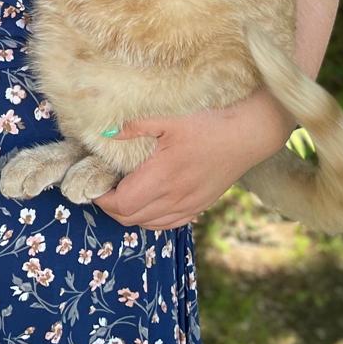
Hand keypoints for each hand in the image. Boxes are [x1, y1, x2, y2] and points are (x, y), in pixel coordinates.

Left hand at [95, 89, 291, 230]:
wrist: (248, 135)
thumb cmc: (208, 123)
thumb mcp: (168, 119)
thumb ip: (134, 127)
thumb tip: (105, 132)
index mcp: (162, 177)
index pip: (122, 204)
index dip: (102, 199)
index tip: (93, 184)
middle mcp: (175, 197)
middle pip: (131, 218)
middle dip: (111, 207)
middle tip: (103, 188)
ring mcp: (190, 205)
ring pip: (149, 224)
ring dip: (130, 214)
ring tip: (122, 194)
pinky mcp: (200, 206)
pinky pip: (169, 223)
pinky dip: (151, 218)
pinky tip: (148, 202)